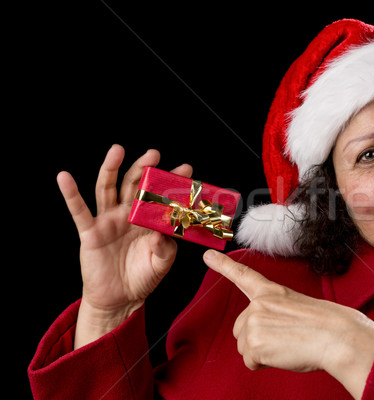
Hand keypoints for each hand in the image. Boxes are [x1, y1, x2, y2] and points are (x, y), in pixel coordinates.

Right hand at [58, 145, 191, 347]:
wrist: (120, 299)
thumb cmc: (142, 278)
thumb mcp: (161, 264)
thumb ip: (166, 249)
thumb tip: (161, 233)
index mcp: (148, 220)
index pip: (160, 196)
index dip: (171, 183)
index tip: (186, 170)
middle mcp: (128, 215)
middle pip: (134, 185)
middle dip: (143, 168)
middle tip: (154, 154)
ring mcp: (108, 220)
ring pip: (107, 189)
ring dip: (111, 169)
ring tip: (117, 150)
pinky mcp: (90, 232)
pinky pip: (79, 211)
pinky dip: (71, 194)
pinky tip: (64, 177)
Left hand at [203, 250, 373, 398]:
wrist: (336, 336)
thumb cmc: (324, 326)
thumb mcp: (295, 309)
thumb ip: (273, 314)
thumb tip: (261, 334)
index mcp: (272, 292)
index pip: (243, 275)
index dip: (223, 265)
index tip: (207, 256)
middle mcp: (258, 303)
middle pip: (241, 330)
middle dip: (257, 340)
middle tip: (285, 339)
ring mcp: (254, 321)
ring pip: (244, 347)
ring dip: (262, 352)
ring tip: (287, 345)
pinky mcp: (254, 342)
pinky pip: (250, 362)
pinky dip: (265, 363)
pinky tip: (283, 354)